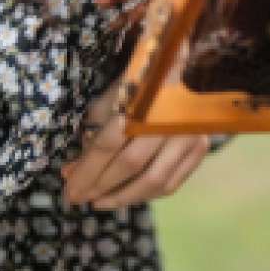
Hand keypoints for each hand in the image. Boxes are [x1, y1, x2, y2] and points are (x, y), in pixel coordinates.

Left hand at [62, 81, 210, 210]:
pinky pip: (171, 184)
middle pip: (130, 165)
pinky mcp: (200, 148)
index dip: (86, 171)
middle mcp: (166, 121)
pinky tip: (127, 196)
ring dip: (122, 198)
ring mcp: (187, 136)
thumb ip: (91, 136)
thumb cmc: (139, 82)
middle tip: (79, 199)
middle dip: (99, 186)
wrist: (184, 68)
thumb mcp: (110, 100)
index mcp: (139, 103)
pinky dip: (146, 195)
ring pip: (153, 181)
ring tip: (99, 202)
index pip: (108, 145)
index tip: (69, 190)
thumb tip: (71, 172)